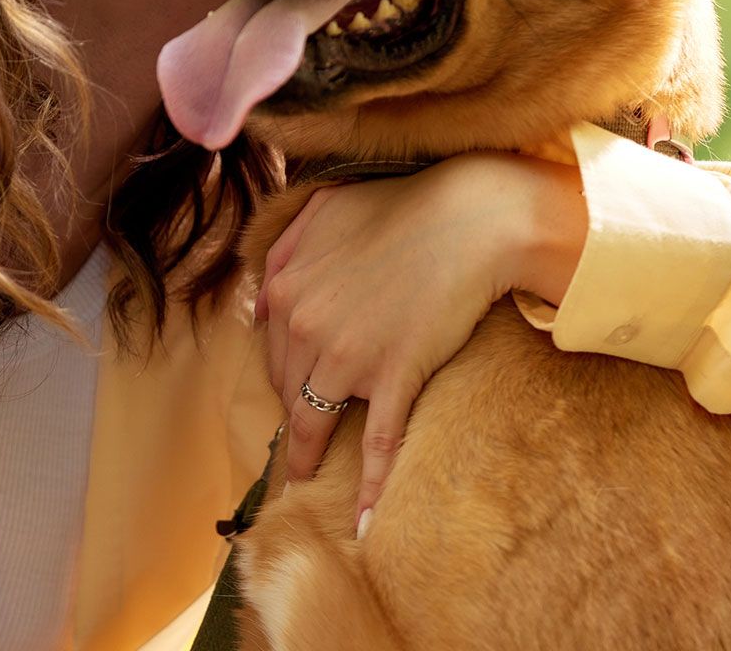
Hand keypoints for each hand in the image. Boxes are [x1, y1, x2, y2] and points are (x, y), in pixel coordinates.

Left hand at [255, 152, 586, 530]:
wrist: (470, 220)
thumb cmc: (401, 208)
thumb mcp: (323, 209)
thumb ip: (283, 247)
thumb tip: (260, 296)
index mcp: (286, 289)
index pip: (271, 350)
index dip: (280, 376)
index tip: (287, 395)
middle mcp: (304, 326)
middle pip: (288, 388)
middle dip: (291, 416)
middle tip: (296, 441)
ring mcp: (347, 357)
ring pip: (317, 420)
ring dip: (309, 458)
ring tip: (306, 482)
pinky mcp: (394, 377)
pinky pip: (378, 442)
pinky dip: (371, 485)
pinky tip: (365, 522)